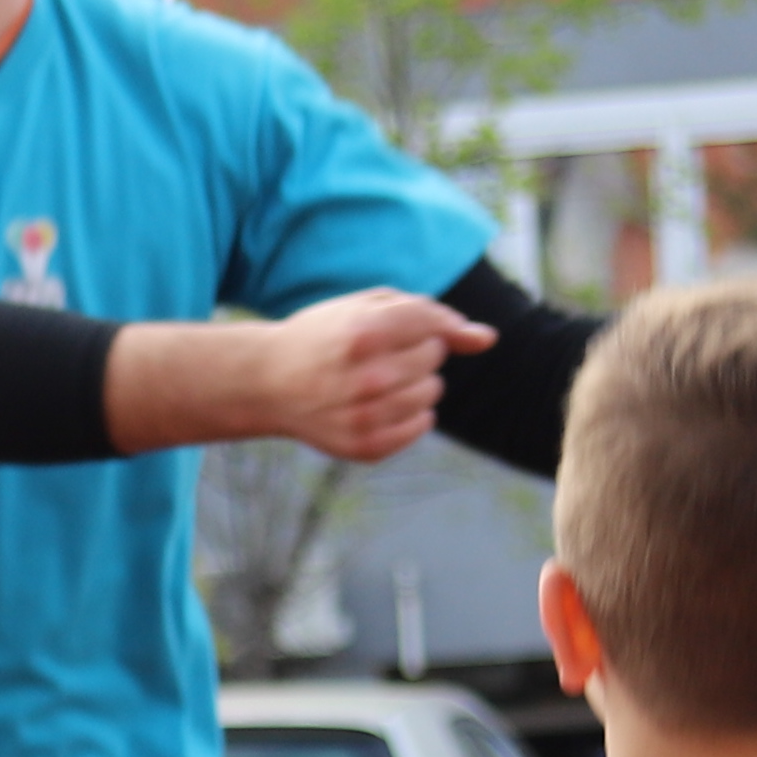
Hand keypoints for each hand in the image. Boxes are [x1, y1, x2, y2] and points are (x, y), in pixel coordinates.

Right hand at [248, 289, 477, 461]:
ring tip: (377, 379)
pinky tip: (380, 404)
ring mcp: (366, 418)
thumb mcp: (369, 309)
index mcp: (365, 334)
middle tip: (376, 355)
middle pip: (434, 358)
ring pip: (433, 392)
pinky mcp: (365, 447)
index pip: (434, 325)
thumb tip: (488, 339)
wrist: (268, 382)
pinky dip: (410, 412)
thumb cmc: (326, 337)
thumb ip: (432, 315)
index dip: (420, 323)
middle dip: (415, 351)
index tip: (395, 328)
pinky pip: (422, 424)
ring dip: (415, 382)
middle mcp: (367, 379)